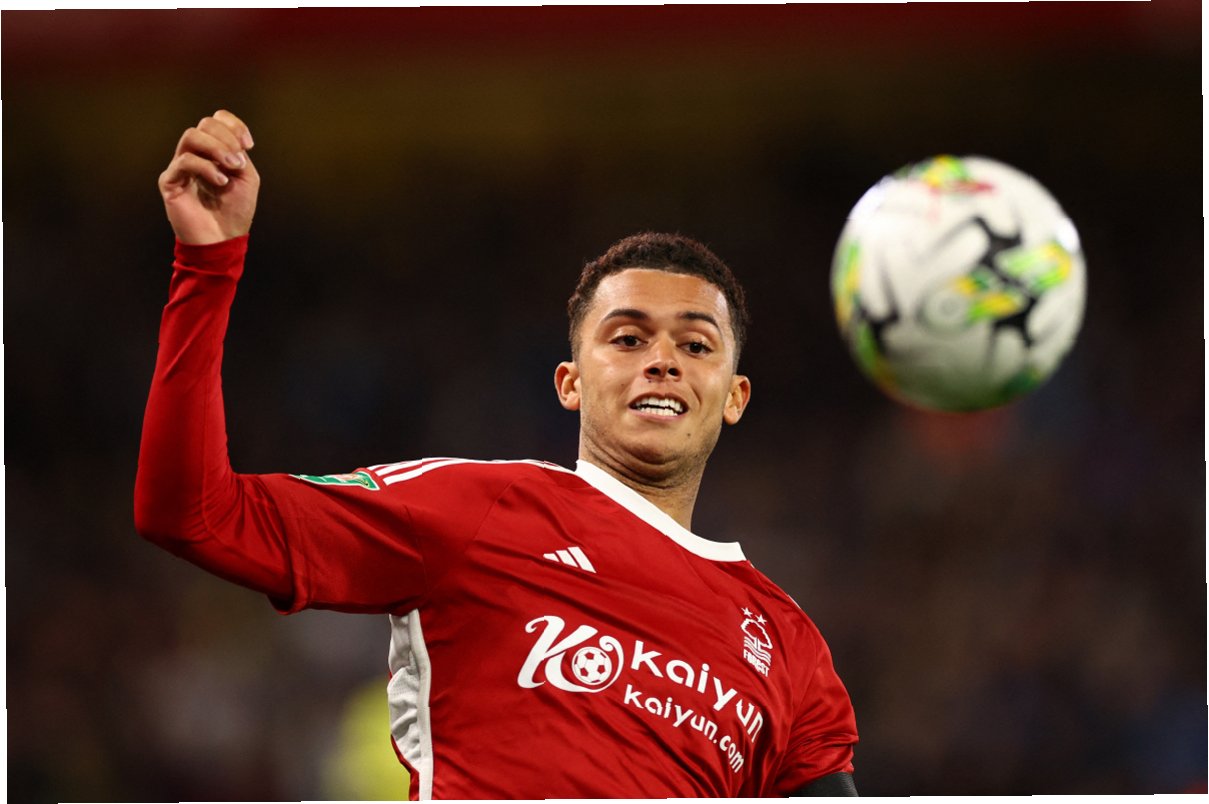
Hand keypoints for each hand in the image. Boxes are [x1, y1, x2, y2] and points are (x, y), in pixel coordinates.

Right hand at [158, 110, 258, 244]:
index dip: (233, 125)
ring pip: (191, 136)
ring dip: (216, 148)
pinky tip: (220, 181)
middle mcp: (195, 155)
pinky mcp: (169, 181)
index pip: (216, 121)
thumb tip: (230, 140)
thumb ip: (239, 153)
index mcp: (213, 152)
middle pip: (205, 125)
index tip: (249, 144)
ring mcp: (180, 167)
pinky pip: (184, 161)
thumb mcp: (246, 177)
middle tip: (238, 162)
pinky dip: (206, 167)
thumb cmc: (235, 210)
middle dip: (227, 139)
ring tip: (231, 167)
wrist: (223, 239)